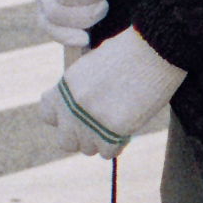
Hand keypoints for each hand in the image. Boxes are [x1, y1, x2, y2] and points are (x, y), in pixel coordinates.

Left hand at [43, 28, 184, 158]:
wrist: (154, 49)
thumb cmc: (130, 52)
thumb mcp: (94, 65)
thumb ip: (81, 90)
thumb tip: (81, 112)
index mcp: (66, 86)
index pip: (47, 114)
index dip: (63, 117)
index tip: (78, 114)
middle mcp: (72, 105)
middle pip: (65, 141)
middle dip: (82, 136)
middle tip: (100, 127)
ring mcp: (90, 120)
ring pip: (87, 149)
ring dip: (101, 141)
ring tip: (117, 125)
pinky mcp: (112, 130)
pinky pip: (108, 153)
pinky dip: (118, 145)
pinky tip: (127, 130)